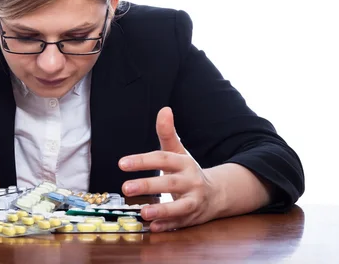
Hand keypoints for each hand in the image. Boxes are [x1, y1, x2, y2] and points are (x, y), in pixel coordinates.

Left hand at [119, 107, 219, 231]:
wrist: (217, 194)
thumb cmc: (188, 171)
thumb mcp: (178, 151)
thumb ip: (167, 133)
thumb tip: (164, 109)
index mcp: (184, 163)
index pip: (162, 158)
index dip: (142, 160)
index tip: (121, 163)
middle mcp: (191, 182)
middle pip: (170, 183)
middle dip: (148, 185)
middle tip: (126, 187)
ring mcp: (194, 201)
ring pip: (180, 207)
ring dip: (161, 211)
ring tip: (143, 213)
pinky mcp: (193, 218)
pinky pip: (180, 223)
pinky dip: (168, 226)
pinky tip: (153, 228)